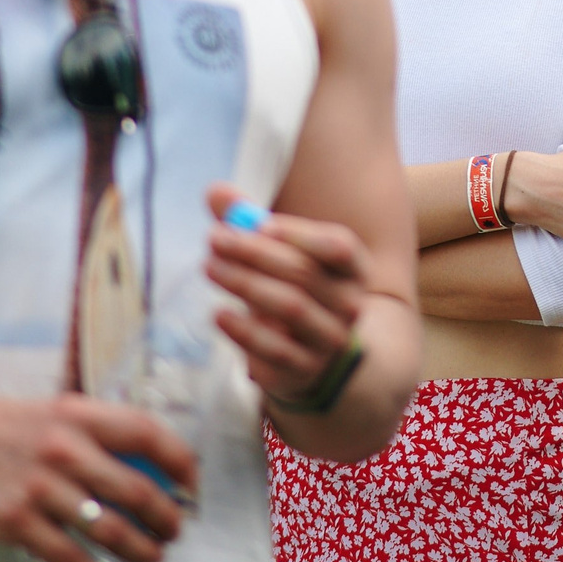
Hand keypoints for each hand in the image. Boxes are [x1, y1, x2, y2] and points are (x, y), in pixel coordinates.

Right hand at [0, 392, 198, 561]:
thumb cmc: (1, 428)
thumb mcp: (53, 411)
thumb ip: (95, 431)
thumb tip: (147, 460)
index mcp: (77, 415)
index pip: (146, 431)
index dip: (179, 459)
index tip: (192, 483)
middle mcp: (63, 448)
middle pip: (135, 488)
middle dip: (165, 516)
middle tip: (174, 530)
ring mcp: (39, 487)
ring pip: (108, 529)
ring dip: (140, 550)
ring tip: (153, 557)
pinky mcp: (15, 522)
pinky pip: (69, 558)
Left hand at [202, 185, 369, 405]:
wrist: (308, 355)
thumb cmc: (292, 290)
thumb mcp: (279, 255)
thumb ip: (249, 223)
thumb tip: (216, 191)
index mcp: (353, 269)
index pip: (338, 246)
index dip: (300, 233)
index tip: (259, 224)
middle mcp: (350, 305)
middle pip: (304, 273)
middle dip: (255, 253)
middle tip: (215, 239)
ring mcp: (330, 340)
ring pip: (291, 307)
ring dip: (246, 284)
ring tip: (209, 267)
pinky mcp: (304, 370)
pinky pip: (276, 349)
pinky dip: (245, 331)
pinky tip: (218, 313)